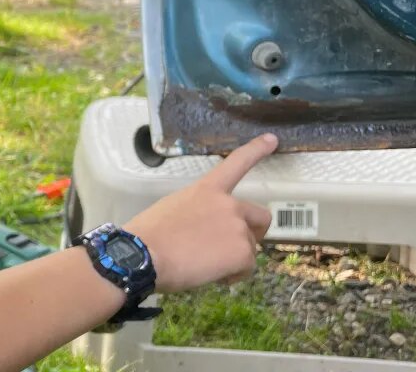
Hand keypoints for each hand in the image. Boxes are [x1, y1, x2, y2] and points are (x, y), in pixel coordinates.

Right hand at [123, 134, 276, 293]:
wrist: (143, 256)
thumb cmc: (148, 235)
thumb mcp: (171, 210)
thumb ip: (197, 212)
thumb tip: (203, 232)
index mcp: (206, 190)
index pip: (235, 164)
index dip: (256, 150)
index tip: (272, 139)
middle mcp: (228, 204)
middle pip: (261, 217)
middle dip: (254, 233)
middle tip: (234, 249)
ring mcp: (238, 228)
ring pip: (249, 249)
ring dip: (233, 259)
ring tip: (204, 266)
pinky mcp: (243, 253)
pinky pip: (246, 269)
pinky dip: (232, 276)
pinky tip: (211, 276)